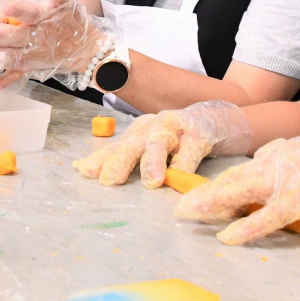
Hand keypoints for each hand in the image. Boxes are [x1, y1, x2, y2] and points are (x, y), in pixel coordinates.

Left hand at [72, 101, 251, 187]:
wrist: (216, 119)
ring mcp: (176, 128)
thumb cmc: (178, 138)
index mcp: (139, 132)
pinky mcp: (199, 134)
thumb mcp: (150, 146)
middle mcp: (153, 127)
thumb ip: (123, 158)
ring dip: (154, 161)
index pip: (116, 147)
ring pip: (160, 142)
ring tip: (151, 182)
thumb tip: (83, 169)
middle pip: (134, 143)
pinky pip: (191, 150)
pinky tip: (181, 177)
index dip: (100, 159)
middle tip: (109, 180)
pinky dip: (186, 165)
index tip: (84, 171)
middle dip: (120, 161)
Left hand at [175, 126, 299, 244]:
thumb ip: (282, 156)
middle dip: (203, 192)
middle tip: (181, 204)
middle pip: (231, 179)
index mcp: (277, 153)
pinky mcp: (297, 202)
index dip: (218, 183)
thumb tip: (263, 163)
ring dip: (211, 204)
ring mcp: (284, 181)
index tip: (198, 192)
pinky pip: (265, 218)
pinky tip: (226, 236)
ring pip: (238, 192)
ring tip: (188, 214)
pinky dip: (244, 227)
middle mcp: (274, 163)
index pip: (240, 170)